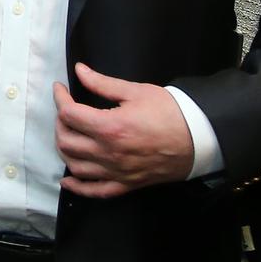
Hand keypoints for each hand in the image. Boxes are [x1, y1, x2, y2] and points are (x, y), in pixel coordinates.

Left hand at [54, 62, 193, 197]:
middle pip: (66, 141)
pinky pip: (94, 191)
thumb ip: (102, 83)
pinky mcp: (126, 184)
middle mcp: (109, 153)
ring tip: (69, 134)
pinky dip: (77, 186)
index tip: (61, 88)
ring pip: (74, 165)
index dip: (60, 98)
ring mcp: (116, 172)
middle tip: (67, 110)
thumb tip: (79, 71)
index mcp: (110, 127)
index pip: (69, 114)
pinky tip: (68, 179)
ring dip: (65, 149)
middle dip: (60, 123)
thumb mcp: (135, 92)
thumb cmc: (171, 112)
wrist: (200, 138)